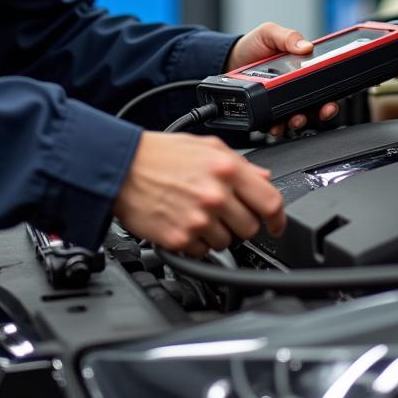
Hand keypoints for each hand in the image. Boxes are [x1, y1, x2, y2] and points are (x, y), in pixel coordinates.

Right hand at [114, 130, 285, 255]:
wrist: (120, 167)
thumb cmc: (158, 154)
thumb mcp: (205, 145)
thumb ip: (239, 162)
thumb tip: (264, 178)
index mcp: (226, 168)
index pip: (270, 202)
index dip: (278, 218)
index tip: (276, 224)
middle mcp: (215, 195)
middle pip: (250, 228)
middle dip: (240, 223)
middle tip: (222, 212)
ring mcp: (198, 219)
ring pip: (227, 243)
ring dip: (217, 234)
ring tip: (196, 214)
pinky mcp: (180, 239)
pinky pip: (202, 252)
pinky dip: (195, 242)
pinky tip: (183, 222)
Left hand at [226, 21, 340, 135]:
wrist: (228, 60)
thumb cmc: (252, 46)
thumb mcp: (269, 34)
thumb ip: (287, 37)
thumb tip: (306, 46)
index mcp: (301, 69)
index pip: (322, 85)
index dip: (330, 95)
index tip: (331, 100)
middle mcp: (294, 87)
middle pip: (315, 105)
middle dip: (320, 112)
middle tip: (320, 111)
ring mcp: (281, 101)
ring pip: (298, 117)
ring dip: (300, 122)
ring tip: (295, 119)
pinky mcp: (267, 111)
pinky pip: (276, 124)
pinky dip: (278, 128)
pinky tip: (275, 125)